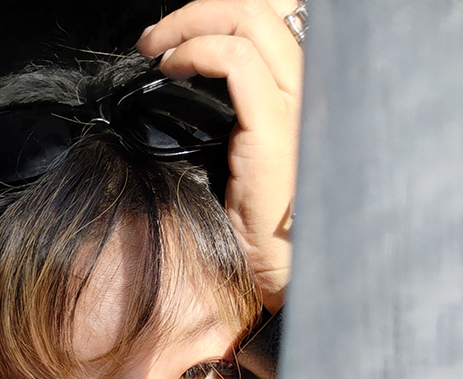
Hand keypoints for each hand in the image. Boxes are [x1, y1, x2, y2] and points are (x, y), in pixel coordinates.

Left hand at [138, 0, 302, 311]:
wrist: (279, 269)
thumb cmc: (254, 224)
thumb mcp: (240, 153)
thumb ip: (232, 110)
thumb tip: (186, 81)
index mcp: (301, 90)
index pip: (273, 18)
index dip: (223, 13)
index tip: (176, 35)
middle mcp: (308, 86)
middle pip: (261, 7)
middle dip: (200, 8)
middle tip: (155, 36)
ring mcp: (296, 103)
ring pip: (248, 20)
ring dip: (190, 23)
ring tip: (156, 48)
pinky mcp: (274, 127)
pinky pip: (236, 61)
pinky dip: (196, 52)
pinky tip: (171, 70)